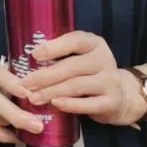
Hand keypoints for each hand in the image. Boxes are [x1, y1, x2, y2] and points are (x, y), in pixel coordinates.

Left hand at [20, 31, 140, 125]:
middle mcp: (104, 59)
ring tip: (33, 97)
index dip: (54, 47)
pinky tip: (55, 104)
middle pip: (71, 66)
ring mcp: (110, 81)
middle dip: (45, 75)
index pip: (75, 41)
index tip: (34, 54)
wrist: (121, 95)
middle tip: (25, 83)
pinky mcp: (111, 102)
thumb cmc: (89, 72)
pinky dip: (70, 105)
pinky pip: (88, 104)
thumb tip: (27, 58)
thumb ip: (61, 54)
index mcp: (94, 43)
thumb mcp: (80, 57)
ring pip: (76, 86)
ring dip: (51, 92)